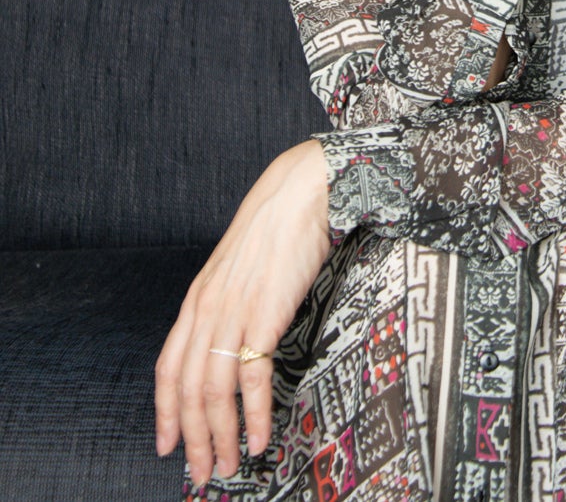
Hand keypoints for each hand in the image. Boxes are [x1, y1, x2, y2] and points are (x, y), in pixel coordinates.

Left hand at [154, 140, 330, 485]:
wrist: (299, 193)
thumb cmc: (276, 226)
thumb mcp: (240, 266)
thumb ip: (229, 301)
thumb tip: (235, 336)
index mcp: (198, 299)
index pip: (167, 368)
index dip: (164, 412)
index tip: (166, 444)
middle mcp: (207, 310)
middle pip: (188, 390)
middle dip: (191, 439)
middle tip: (201, 473)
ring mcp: (233, 313)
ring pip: (213, 391)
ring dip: (218, 436)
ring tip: (227, 464)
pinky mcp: (263, 316)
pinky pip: (252, 379)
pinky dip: (252, 415)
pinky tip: (258, 436)